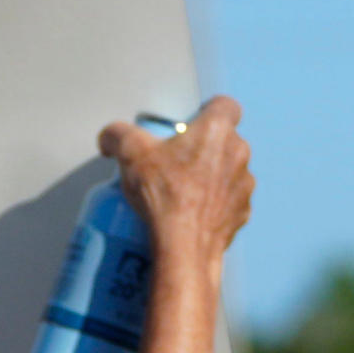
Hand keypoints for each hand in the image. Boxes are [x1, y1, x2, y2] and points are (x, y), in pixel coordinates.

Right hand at [105, 97, 252, 265]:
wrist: (184, 247)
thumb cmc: (164, 195)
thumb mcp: (129, 153)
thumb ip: (116, 135)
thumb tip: (109, 139)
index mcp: (218, 130)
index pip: (225, 105)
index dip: (208, 111)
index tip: (189, 124)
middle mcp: (238, 153)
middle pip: (223, 140)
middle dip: (202, 148)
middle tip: (174, 162)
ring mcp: (244, 185)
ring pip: (228, 171)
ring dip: (211, 177)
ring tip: (181, 191)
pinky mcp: (242, 213)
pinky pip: (228, 201)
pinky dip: (214, 205)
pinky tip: (191, 214)